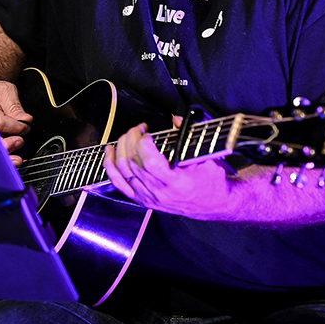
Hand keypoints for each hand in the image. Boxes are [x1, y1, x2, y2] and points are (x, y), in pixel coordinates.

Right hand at [0, 81, 32, 165]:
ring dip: (4, 156)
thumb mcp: (7, 92)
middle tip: (20, 142)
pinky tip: (9, 163)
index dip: (15, 128)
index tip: (25, 127)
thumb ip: (15, 107)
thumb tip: (25, 121)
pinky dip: (0, 160)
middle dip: (7, 145)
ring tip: (16, 158)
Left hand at [103, 121, 233, 218]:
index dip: (143, 142)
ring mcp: (149, 198)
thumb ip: (188, 135)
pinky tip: (110, 151)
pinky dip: (110, 166)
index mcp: (177, 183)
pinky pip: (119, 183)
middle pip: (133, 162)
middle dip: (131, 138)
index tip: (148, 132)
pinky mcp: (143, 200)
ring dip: (121, 147)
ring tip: (129, 135)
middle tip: (139, 129)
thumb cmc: (213, 181)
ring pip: (123, 170)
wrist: (215, 204)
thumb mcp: (206, 156)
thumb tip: (174, 119)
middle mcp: (160, 193)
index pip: (149, 162)